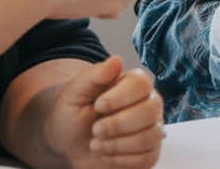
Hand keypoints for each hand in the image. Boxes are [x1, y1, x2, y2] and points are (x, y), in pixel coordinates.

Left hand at [43, 56, 164, 168]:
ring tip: (96, 143)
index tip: (98, 106)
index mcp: (131, 84)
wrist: (68, 142)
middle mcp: (147, 104)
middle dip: (118, 124)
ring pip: (150, 136)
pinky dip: (121, 159)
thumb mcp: (75, 92)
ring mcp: (152, 129)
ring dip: (117, 144)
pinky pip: (147, 158)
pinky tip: (106, 153)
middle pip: (150, 110)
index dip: (121, 96)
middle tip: (95, 129)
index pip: (142, 83)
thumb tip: (117, 60)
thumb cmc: (72, 113)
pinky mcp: (150, 153)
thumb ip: (94, 75)